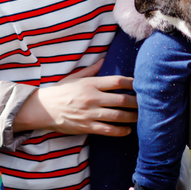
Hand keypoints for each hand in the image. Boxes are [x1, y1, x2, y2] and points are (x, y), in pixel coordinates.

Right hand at [14, 60, 137, 135]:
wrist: (44, 109)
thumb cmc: (60, 91)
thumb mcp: (75, 77)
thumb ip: (91, 70)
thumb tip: (104, 59)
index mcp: (91, 83)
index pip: (117, 81)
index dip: (132, 83)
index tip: (140, 85)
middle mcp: (92, 98)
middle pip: (121, 99)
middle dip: (136, 102)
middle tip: (146, 103)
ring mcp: (90, 113)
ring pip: (117, 116)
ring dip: (132, 117)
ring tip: (141, 117)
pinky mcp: (87, 127)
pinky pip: (108, 130)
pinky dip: (120, 131)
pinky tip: (127, 130)